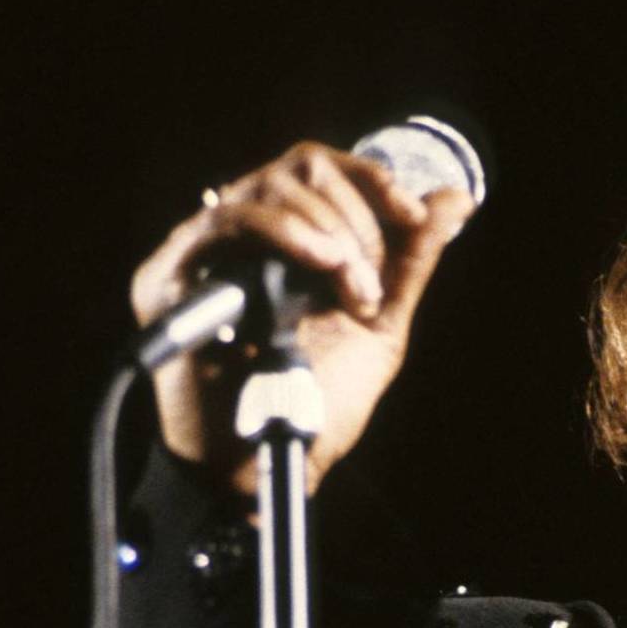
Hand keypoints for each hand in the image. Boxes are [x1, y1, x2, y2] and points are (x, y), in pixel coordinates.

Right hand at [130, 140, 474, 495]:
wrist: (272, 459)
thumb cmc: (319, 399)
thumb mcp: (379, 322)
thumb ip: (411, 261)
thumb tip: (455, 198)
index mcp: (291, 237)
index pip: (326, 168)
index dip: (374, 180)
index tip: (414, 216)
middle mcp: (245, 232)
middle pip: (302, 169)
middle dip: (357, 224)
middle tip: (368, 288)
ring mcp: (204, 247)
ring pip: (270, 188)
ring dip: (328, 235)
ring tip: (350, 291)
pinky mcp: (172, 270)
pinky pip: (228, 220)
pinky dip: (285, 231)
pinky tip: (321, 262)